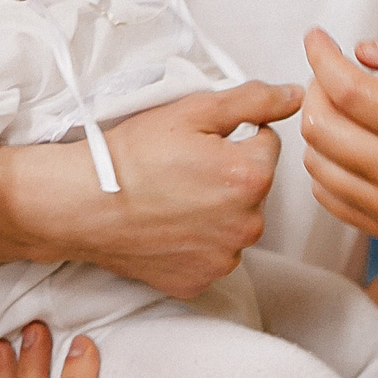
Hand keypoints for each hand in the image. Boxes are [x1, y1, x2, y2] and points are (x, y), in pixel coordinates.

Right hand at [27, 81, 298, 298]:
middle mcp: (247, 224)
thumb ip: (253, 100)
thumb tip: (295, 96)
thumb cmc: (131, 155)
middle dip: (228, 175)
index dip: (234, 136)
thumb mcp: (192, 111)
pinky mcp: (199, 281)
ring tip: (171, 198)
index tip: (198, 142)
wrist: (82, 203)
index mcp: (251, 177)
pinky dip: (196, 242)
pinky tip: (167, 226)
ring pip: (234, 223)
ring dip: (215, 211)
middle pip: (254, 188)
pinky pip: (211, 255)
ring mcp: (223, 258)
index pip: (267, 144)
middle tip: (182, 168)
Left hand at [301, 28, 377, 243]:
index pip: (347, 90)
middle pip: (320, 126)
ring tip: (340, 106)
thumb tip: (364, 50)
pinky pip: (327, 195)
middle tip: (331, 72)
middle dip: (315, 88)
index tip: (316, 38)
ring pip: (316, 162)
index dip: (321, 57)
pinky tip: (346, 142)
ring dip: (318, 125)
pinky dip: (325, 163)